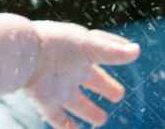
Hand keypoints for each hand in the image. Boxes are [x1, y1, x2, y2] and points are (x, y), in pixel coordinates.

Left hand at [22, 20, 139, 128]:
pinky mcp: (46, 101)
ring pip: (76, 101)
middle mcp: (70, 69)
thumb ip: (113, 52)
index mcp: (80, 51)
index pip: (102, 52)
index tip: (130, 54)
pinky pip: (57, 118)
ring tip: (102, 119)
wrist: (27, 55)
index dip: (115, 54)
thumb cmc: (59, 44)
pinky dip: (67, 127)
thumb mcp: (90, 46)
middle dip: (104, 86)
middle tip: (119, 95)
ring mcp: (58, 86)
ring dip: (88, 111)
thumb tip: (136, 51)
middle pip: (91, 80)